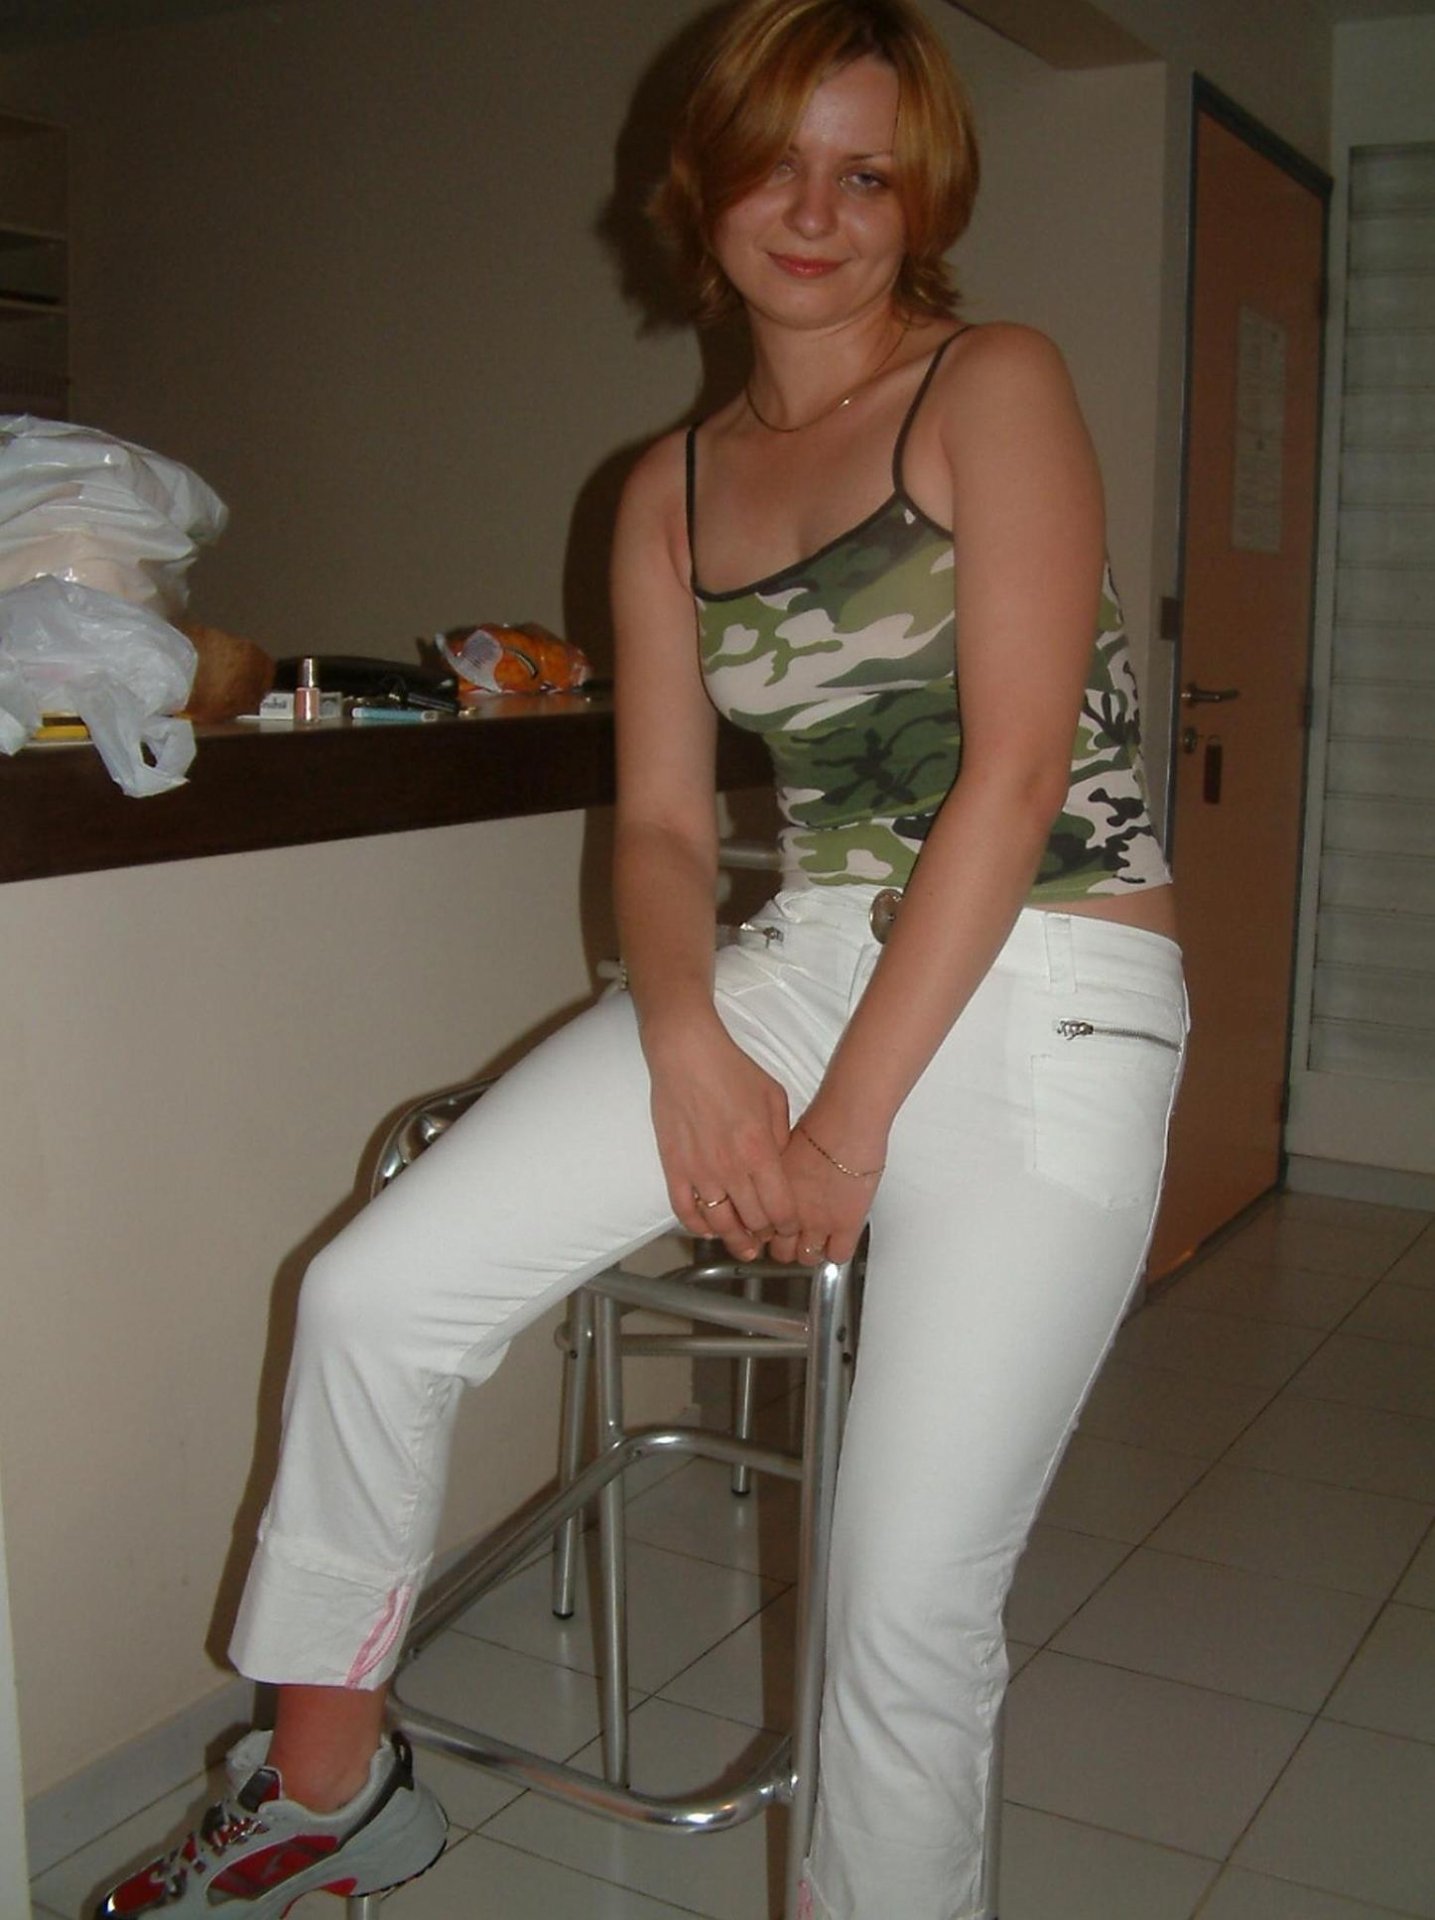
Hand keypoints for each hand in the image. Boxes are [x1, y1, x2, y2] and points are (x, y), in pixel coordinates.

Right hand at [645, 1017, 798, 1261]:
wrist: (687, 1055)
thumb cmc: (733, 1071)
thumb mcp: (774, 1099)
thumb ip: (781, 1138)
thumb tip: (781, 1166)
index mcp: (760, 1152)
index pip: (780, 1209)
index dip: (788, 1226)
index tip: (790, 1228)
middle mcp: (731, 1169)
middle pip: (753, 1222)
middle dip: (765, 1235)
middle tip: (768, 1237)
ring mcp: (699, 1172)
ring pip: (720, 1224)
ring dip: (734, 1239)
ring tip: (743, 1245)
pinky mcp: (674, 1168)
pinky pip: (685, 1211)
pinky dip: (698, 1227)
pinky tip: (708, 1229)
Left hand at [768, 1115, 885, 1268]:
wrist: (846, 1122)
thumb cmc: (818, 1122)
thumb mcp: (780, 1146)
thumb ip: (773, 1170)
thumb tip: (768, 1174)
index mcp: (768, 1193)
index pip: (757, 1230)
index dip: (765, 1231)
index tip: (770, 1228)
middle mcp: (788, 1211)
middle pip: (779, 1250)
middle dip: (784, 1245)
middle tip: (792, 1237)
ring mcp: (816, 1221)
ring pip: (806, 1257)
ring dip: (809, 1251)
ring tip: (815, 1239)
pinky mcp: (845, 1224)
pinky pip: (836, 1255)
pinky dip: (835, 1252)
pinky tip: (837, 1239)